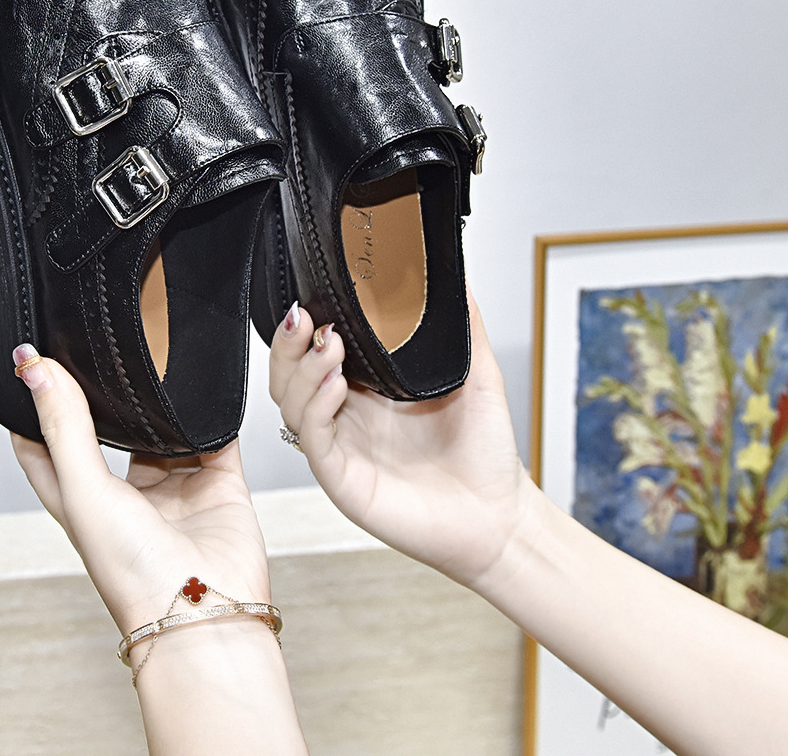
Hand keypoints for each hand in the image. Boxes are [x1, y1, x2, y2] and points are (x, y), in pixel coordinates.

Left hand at [9, 346, 271, 637]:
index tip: (31, 364)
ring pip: (166, 433)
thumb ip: (64, 427)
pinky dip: (214, 415)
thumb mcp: (83, 492)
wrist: (204, 612)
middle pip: (111, 434)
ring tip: (156, 364)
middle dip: (109, 398)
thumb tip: (34, 371)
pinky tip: (206, 391)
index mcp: (81, 501)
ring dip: (162, 405)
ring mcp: (175, 491)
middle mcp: (125, 497)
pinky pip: (217, 439)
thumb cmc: (133, 577)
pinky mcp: (218, 486)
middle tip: (101, 352)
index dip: (37, 408)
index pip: (46, 447)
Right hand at [269, 288, 534, 588]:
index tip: (315, 298)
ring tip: (329, 346)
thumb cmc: (484, 454)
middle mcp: (346, 416)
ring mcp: (340, 447)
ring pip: (291, 403)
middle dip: (290, 342)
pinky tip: (336, 386)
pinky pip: (312, 439)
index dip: (308, 325)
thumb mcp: (476, 373)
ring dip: (303, 370)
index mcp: (367, 389)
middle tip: (306, 317)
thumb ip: (463, 324)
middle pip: (289, 373)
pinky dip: (316, 408)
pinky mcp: (342, 478)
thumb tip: (458, 273)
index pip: (315, 350)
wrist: (499, 515)